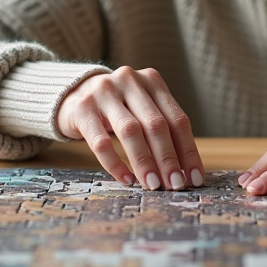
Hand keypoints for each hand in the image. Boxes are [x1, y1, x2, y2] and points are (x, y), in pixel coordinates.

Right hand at [56, 66, 203, 190]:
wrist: (71, 94)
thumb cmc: (116, 108)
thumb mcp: (141, 108)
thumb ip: (161, 129)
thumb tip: (184, 170)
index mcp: (152, 80)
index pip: (177, 119)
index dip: (188, 150)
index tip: (195, 178)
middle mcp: (130, 81)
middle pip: (156, 124)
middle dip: (168, 159)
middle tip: (175, 185)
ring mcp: (104, 92)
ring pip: (130, 131)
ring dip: (144, 162)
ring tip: (153, 185)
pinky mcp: (82, 108)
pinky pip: (101, 141)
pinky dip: (115, 164)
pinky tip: (126, 179)